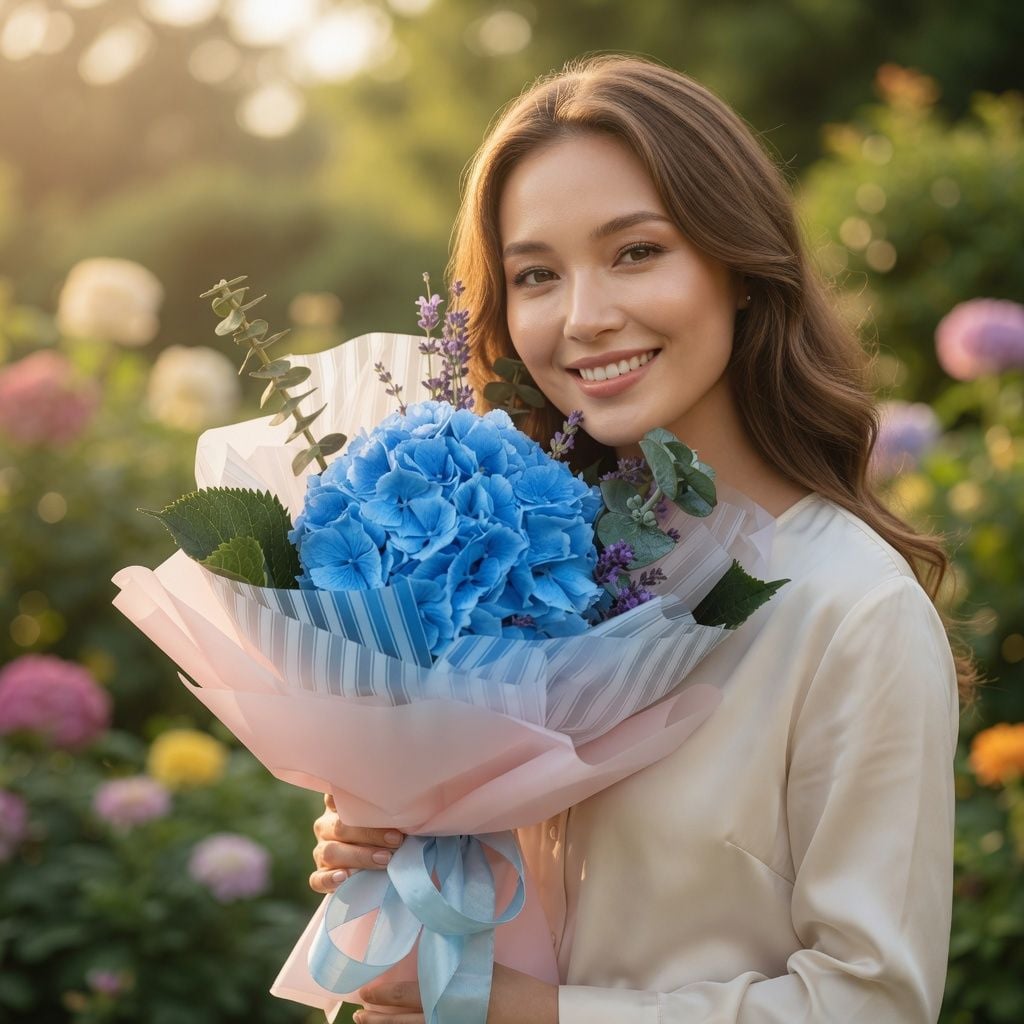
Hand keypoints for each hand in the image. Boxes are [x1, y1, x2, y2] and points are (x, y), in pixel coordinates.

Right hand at [309, 793, 405, 892]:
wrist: (377, 865)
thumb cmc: (386, 834)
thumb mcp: (385, 819)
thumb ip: (386, 813)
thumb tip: (406, 809)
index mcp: (339, 807)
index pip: (335, 796)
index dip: (348, 797)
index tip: (372, 799)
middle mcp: (326, 826)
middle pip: (340, 827)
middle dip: (370, 834)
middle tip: (396, 840)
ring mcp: (320, 850)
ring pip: (331, 852)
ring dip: (359, 856)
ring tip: (384, 859)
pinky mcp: (319, 875)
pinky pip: (318, 879)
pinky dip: (330, 879)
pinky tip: (344, 877)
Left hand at [354, 963, 557, 1023]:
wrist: (533, 1012)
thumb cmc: (509, 984)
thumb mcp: (478, 962)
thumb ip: (454, 954)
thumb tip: (435, 938)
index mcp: (448, 993)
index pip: (407, 997)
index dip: (383, 996)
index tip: (364, 993)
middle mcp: (444, 1015)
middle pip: (402, 1021)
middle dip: (378, 1017)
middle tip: (357, 1013)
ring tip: (366, 1023)